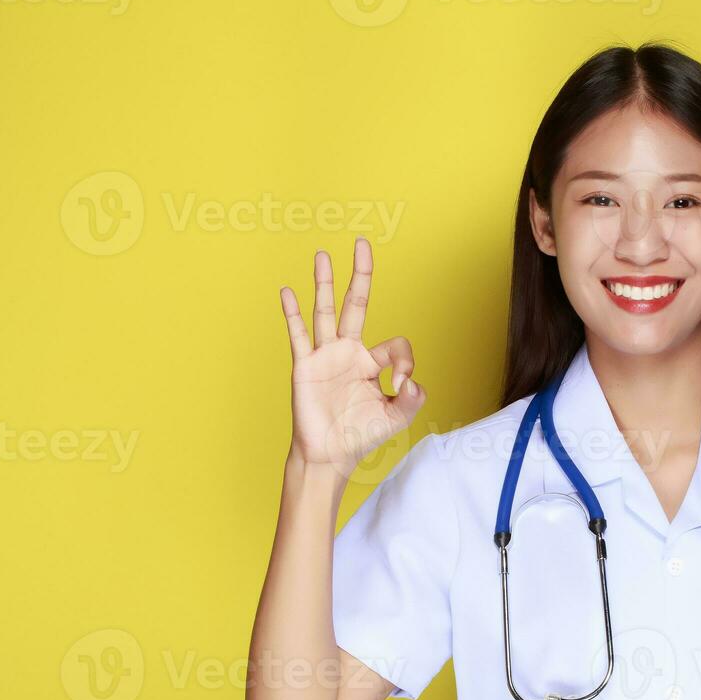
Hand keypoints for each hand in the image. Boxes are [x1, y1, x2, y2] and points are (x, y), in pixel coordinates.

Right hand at [279, 238, 425, 475]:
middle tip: (362, 244)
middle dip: (360, 276)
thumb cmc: (361, 436)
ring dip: (324, 283)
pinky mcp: (305, 366)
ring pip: (325, 311)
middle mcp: (348, 352)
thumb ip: (412, 399)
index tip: (402, 384)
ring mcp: (325, 356)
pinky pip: (298, 335)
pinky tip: (287, 291)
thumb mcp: (396, 418)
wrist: (330, 455)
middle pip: (355, 305)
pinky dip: (292, 313)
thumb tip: (413, 382)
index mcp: (372, 362)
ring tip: (323, 255)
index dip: (404, 360)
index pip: (395, 343)